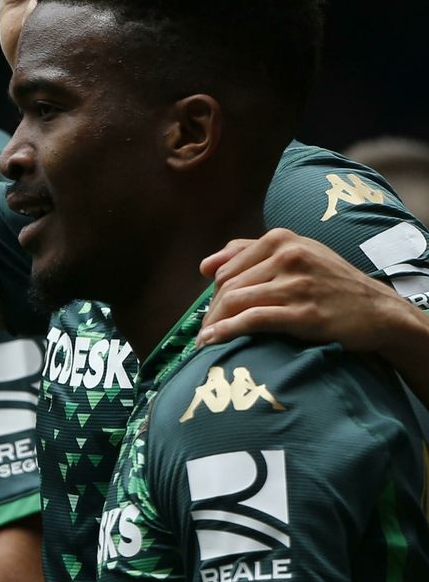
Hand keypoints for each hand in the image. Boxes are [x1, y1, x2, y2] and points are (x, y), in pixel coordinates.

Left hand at [200, 227, 402, 351]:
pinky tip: (213, 342)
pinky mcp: (304, 313)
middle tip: (203, 332)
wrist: (378, 310)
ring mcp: (297, 284)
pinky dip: (226, 331)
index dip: (212, 294)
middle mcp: (288, 256)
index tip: (209, 313)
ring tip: (203, 343)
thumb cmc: (332, 283)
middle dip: (211, 312)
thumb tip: (204, 266)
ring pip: (235, 301)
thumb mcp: (298, 253)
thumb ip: (250, 252)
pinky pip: (252, 320)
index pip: (227, 267)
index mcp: (282, 239)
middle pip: (228, 285)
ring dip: (213, 324)